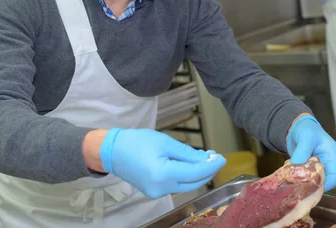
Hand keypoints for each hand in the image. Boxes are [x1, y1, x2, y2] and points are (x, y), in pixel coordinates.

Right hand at [98, 128, 225, 198]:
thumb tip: (206, 159)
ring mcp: (157, 193)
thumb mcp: (165, 142)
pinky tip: (190, 164)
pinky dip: (185, 175)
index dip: (212, 165)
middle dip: (207, 171)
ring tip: (204, 157)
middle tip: (215, 157)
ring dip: (197, 173)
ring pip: (186, 184)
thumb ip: (187, 153)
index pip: (196, 173)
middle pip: (193, 182)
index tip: (223, 158)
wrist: (112, 151)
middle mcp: (161, 188)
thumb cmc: (137, 142)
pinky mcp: (154, 192)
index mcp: (164, 174)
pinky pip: (176, 185)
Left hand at [286, 115, 335, 191]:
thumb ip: (302, 153)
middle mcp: (328, 163)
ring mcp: (319, 166)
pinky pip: (307, 178)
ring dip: (304, 182)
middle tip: (299, 184)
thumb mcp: (305, 137)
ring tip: (294, 178)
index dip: (325, 184)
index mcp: (333, 155)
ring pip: (315, 181)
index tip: (310, 186)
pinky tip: (291, 175)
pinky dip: (299, 178)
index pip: (335, 176)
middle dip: (312, 184)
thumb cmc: (306, 128)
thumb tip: (297, 170)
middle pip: (326, 181)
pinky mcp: (310, 168)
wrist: (297, 127)